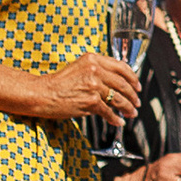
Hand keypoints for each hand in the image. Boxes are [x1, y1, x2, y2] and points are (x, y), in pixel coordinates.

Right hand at [24, 54, 144, 126]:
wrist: (43, 93)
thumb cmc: (59, 83)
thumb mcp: (79, 68)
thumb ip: (97, 71)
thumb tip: (116, 83)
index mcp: (93, 59)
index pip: (121, 66)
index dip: (132, 77)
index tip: (136, 86)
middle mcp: (95, 70)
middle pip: (122, 84)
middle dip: (133, 95)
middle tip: (137, 102)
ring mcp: (93, 86)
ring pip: (118, 99)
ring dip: (128, 108)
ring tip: (131, 113)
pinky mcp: (90, 101)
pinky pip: (109, 111)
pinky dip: (115, 118)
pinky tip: (118, 121)